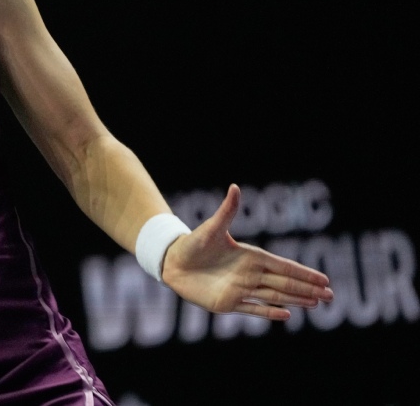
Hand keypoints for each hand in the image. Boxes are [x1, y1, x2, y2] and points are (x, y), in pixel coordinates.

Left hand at [161, 183, 334, 319]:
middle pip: (285, 284)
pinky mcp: (227, 303)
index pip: (283, 266)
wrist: (171, 262)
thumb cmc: (192, 243)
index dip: (303, 273)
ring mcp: (240, 290)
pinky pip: (253, 309)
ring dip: (296, 300)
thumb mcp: (211, 228)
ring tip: (317, 304)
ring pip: (274, 297)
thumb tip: (234, 187)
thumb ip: (227, 211)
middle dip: (308, 289)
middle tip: (331, 295)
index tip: (324, 279)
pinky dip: (269, 313)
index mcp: (250, 256)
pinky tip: (288, 314)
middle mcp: (249, 274)